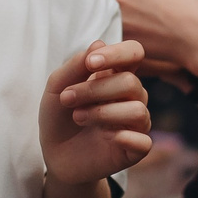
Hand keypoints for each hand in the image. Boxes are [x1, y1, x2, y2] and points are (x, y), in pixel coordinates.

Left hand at [40, 38, 153, 184]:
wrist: (54, 155)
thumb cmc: (59, 116)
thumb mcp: (57, 88)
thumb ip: (76, 65)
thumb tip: (99, 42)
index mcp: (116, 75)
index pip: (134, 53)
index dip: (117, 54)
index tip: (90, 64)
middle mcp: (132, 96)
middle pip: (130, 83)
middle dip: (94, 89)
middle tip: (67, 99)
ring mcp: (136, 123)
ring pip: (137, 110)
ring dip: (102, 113)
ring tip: (78, 117)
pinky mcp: (135, 149)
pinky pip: (144, 141)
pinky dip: (124, 137)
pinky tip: (106, 137)